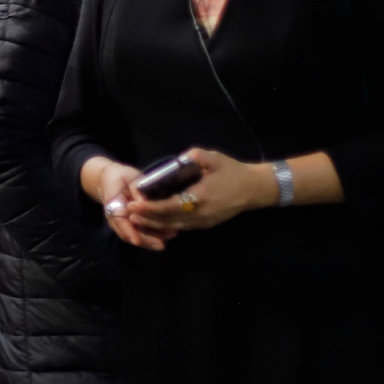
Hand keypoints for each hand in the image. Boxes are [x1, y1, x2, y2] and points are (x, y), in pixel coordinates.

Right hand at [91, 160, 175, 251]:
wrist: (112, 179)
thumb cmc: (121, 177)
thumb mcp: (129, 178)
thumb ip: (136, 189)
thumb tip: (145, 202)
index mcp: (113, 206)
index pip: (119, 221)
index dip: (128, 231)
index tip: (136, 241)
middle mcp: (116, 218)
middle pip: (128, 234)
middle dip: (145, 241)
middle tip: (161, 245)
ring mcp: (124, 223)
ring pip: (136, 236)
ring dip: (152, 240)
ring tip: (170, 236)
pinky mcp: (132, 224)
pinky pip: (141, 232)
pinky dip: (153, 236)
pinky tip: (168, 234)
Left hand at [125, 148, 275, 235]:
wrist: (255, 189)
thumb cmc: (233, 172)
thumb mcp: (214, 158)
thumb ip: (194, 156)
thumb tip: (177, 160)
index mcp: (199, 198)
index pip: (168, 206)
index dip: (149, 208)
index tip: (133, 204)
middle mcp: (199, 214)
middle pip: (167, 221)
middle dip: (146, 218)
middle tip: (128, 214)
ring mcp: (203, 222)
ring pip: (174, 226)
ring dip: (155, 224)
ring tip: (137, 219)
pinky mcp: (206, 224)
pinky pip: (183, 226)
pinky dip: (168, 225)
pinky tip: (157, 221)